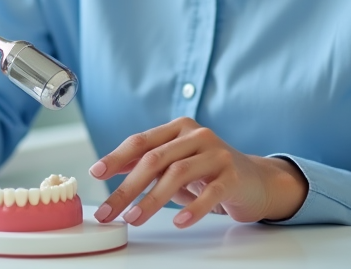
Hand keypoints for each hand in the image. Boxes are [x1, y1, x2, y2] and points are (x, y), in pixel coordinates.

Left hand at [88, 117, 307, 227]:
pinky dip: (193, 208)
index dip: (116, 157)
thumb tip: (107, 167)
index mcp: (178, 128)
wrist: (255, 180)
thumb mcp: (175, 162)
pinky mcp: (233, 175)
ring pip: (177, 174)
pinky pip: (211, 192)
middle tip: (109, 211)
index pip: (141, 141)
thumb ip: (145, 161)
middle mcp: (197, 135)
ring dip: (152, 199)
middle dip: (127, 187)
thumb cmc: (208, 172)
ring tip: (135, 219)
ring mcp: (217, 153)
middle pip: (154, 159)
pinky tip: (179, 222)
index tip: (95, 174)